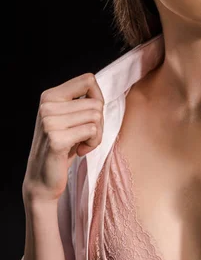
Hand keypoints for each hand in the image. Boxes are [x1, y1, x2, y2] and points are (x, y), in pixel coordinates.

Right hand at [22, 73, 103, 203]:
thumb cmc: (62, 146)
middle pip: (96, 103)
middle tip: (85, 136)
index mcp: (50, 95)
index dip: (98, 97)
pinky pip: (92, 132)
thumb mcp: (68, 118)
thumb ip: (80, 101)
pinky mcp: (57, 139)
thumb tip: (100, 90)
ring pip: (96, 117)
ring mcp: (50, 122)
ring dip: (96, 135)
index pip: (88, 80)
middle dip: (98, 122)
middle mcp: (47, 106)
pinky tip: (79, 151)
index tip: (91, 115)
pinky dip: (93, 144)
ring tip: (81, 143)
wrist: (42, 179)